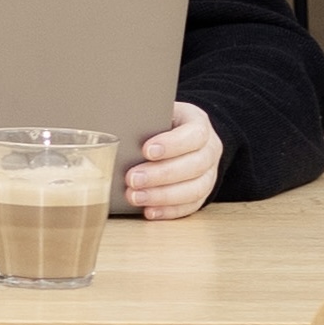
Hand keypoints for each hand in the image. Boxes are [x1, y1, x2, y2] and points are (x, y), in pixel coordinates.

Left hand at [128, 101, 220, 220]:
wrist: (182, 137)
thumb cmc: (162, 124)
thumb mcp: (156, 113)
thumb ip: (143, 119)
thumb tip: (114, 125)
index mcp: (199, 125)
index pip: (194, 134)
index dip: (172, 144)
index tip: (146, 150)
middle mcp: (209, 150)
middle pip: (194, 165)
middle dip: (161, 174)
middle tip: (132, 178)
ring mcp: (209, 174)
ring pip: (195, 189)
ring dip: (162, 196)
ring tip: (134, 197)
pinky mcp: (202, 193)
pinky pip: (191, 206)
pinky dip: (169, 211)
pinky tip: (149, 211)